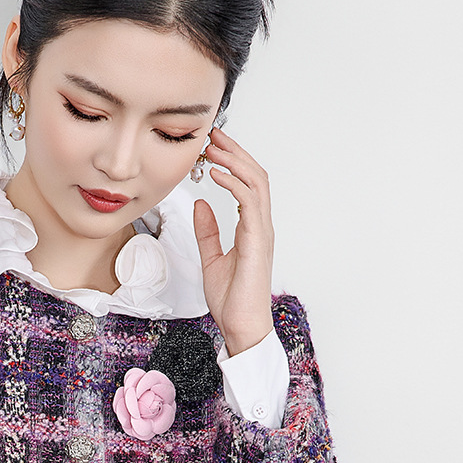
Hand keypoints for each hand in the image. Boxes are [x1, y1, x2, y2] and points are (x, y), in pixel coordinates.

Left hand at [191, 126, 275, 355]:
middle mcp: (261, 227)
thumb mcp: (212, 259)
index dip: (233, 162)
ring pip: (256, 183)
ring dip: (235, 161)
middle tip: (213, 136)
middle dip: (235, 153)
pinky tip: (217, 174)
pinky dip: (234, 184)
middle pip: (255, 176)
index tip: (213, 147)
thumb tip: (200, 205)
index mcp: (252, 229)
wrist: (242, 326)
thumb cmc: (232, 300)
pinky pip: (249, 203)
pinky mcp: (257, 242)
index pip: (248, 185)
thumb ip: (207, 232)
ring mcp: (262, 233)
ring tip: (215, 147)